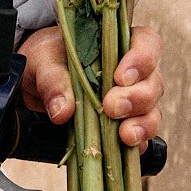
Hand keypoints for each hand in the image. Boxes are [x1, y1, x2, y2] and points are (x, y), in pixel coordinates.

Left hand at [19, 25, 163, 147]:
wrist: (37, 85)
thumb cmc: (47, 61)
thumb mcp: (43, 61)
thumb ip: (53, 80)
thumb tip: (63, 111)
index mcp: (118, 44)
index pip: (147, 43)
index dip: (142, 59)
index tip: (120, 77)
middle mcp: (134, 73)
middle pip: (153, 82)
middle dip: (138, 97)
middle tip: (112, 107)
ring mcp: (134, 101)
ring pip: (153, 111)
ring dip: (143, 124)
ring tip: (125, 135)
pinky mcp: (128, 126)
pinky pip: (143, 136)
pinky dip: (137, 143)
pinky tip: (125, 147)